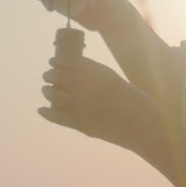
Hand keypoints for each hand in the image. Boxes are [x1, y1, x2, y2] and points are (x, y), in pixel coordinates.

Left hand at [38, 54, 162, 150]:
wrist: (143, 125)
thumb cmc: (131, 99)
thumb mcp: (112, 78)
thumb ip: (92, 72)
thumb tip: (69, 68)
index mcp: (96, 73)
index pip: (67, 62)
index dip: (56, 61)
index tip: (53, 62)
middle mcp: (86, 87)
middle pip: (57, 77)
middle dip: (49, 75)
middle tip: (47, 76)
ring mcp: (82, 106)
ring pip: (53, 95)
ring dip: (47, 92)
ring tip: (47, 91)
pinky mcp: (80, 124)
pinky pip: (57, 117)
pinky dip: (46, 112)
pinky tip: (42, 110)